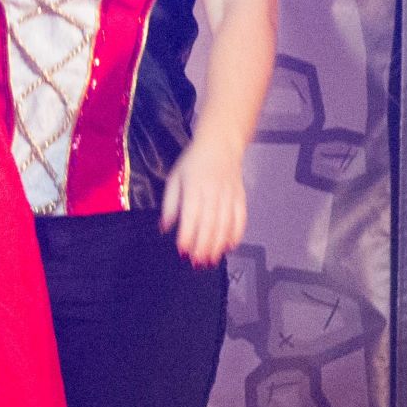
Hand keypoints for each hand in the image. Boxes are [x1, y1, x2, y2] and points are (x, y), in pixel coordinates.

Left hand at [158, 140, 247, 266]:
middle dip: (203, 245)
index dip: (187, 234)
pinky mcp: (240, 197)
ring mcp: (229, 195)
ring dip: (218, 244)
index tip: (182, 250)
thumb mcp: (175, 178)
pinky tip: (229, 246)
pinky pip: (241, 218)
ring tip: (211, 260)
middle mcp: (213, 191)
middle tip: (197, 262)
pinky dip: (236, 234)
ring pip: (225, 224)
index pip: (191, 215)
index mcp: (194, 186)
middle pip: (210, 223)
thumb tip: (164, 227)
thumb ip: (170, 204)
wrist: (220, 144)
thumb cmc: (193, 162)